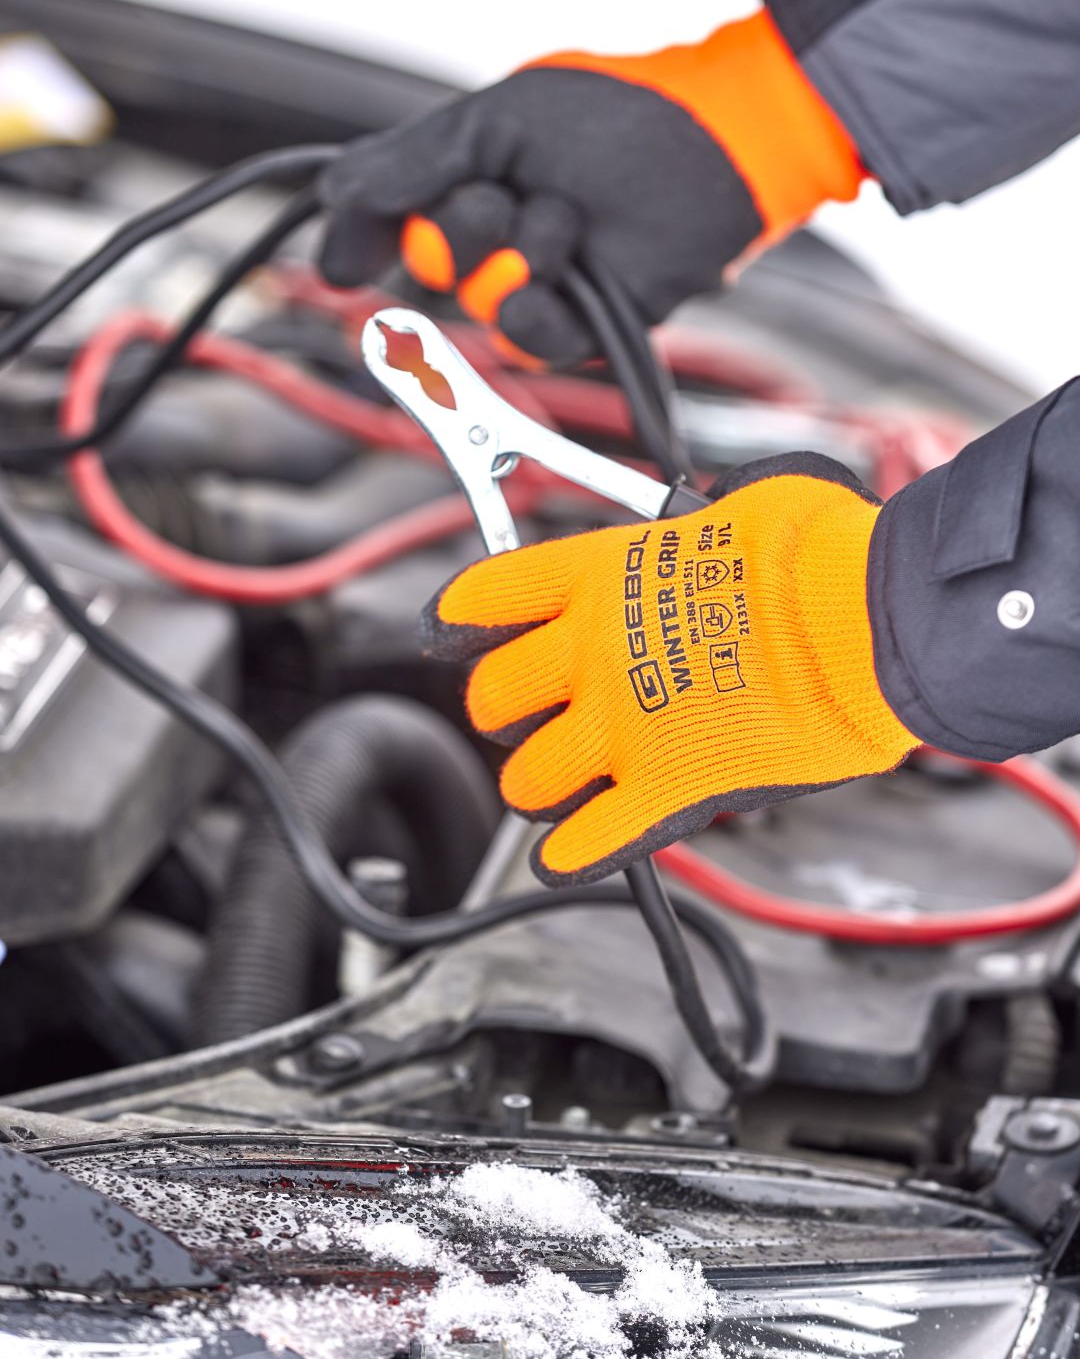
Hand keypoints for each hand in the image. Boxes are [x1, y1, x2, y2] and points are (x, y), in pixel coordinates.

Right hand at [319, 11, 863, 364]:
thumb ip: (407, 162)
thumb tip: (330, 198)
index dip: (363, 236)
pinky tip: (570, 267)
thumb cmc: (616, 118)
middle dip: (456, 228)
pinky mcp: (576, 328)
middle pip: (424, 266)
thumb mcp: (493, 122)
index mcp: (464, 182)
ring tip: (566, 218)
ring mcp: (534, 286)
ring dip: (517, 254)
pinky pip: (522, 340)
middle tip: (500, 192)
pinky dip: (535, 304)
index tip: (349, 253)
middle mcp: (493, 240)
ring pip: (476, 303)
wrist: (710, 148)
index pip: (385, 224)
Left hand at [422, 455, 915, 884]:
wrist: (872, 620)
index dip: (457, 619)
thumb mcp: (743, 503)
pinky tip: (570, 854)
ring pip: (527, 782)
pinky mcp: (666, 792)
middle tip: (535, 713)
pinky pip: (588, 842)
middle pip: (492, 700)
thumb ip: (697, 524)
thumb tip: (712, 521)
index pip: (485, 598)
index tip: (450, 632)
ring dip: (542, 784)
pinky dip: (573, 855)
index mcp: (600, 576)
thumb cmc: (821, 553)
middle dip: (504, 711)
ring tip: (569, 781)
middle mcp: (593, 654)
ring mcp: (624, 728)